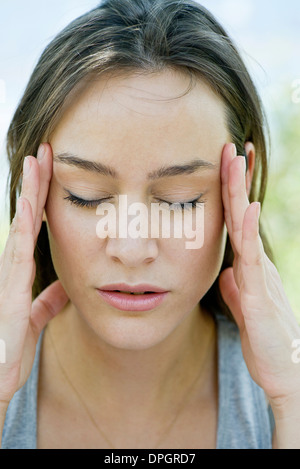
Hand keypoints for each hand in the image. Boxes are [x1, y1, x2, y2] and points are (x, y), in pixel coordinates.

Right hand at [0, 144, 68, 404]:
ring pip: (21, 224)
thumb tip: (65, 289)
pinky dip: (24, 224)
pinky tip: (31, 202)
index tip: (53, 172)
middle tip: (45, 152)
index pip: (34, 226)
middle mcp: (12, 266)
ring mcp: (8, 273)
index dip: (43, 199)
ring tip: (37, 161)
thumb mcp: (36, 318)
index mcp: (21, 271)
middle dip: (36, 184)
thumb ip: (49, 301)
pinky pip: (19, 248)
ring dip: (30, 193)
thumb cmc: (12, 348)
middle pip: (26, 216)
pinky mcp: (10, 286)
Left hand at [218, 143, 299, 416]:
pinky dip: (248, 231)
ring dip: (240, 193)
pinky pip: (251, 257)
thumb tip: (223, 272)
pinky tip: (248, 207)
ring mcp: (258, 274)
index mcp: (248, 264)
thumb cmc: (263, 335)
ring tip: (237, 161)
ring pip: (245, 226)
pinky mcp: (258, 293)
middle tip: (233, 146)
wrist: (283, 368)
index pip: (236, 220)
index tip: (228, 163)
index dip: (231, 191)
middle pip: (242, 213)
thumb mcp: (241, 304)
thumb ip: (232, 285)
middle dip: (236, 179)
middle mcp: (255, 262)